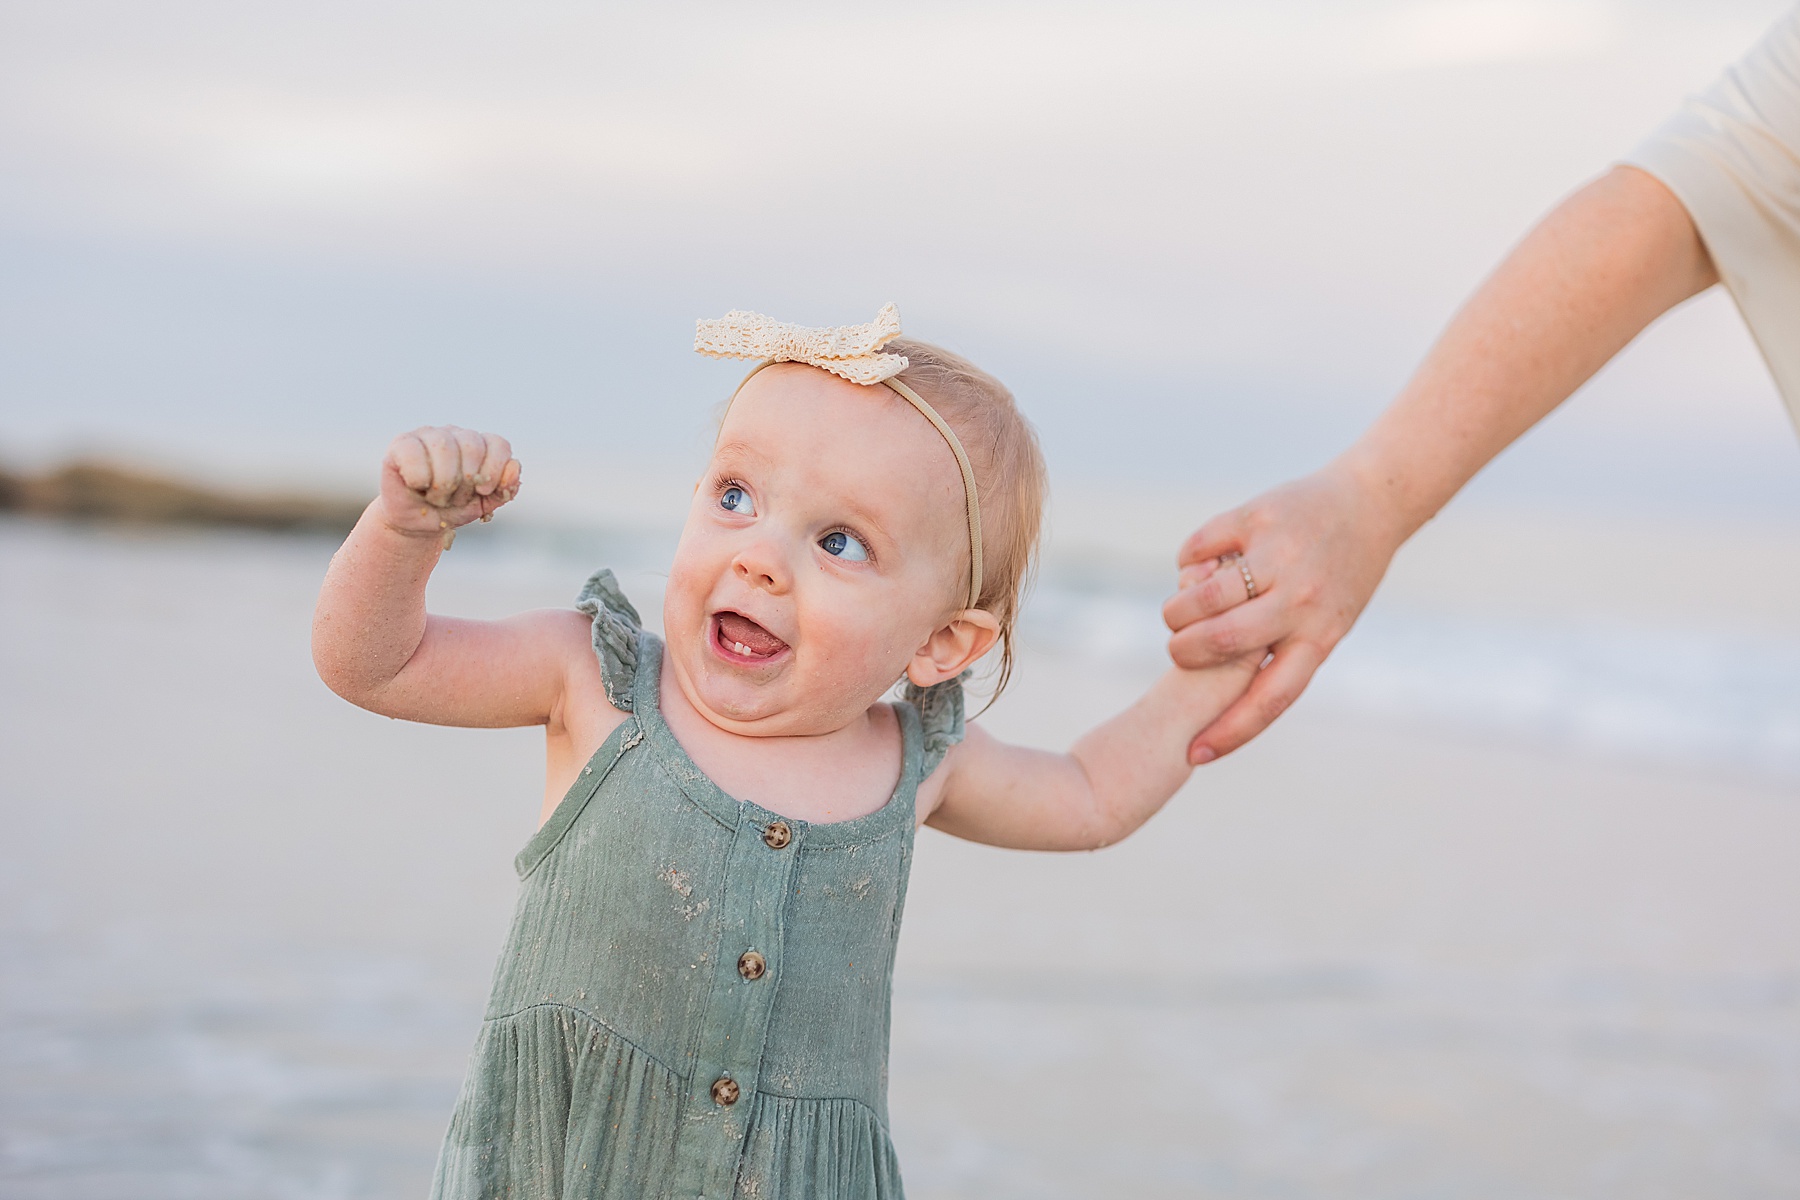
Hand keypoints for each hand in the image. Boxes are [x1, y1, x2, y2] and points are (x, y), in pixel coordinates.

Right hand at [378, 426, 520, 542]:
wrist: (417, 524)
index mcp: (480, 444)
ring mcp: (428, 435)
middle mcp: (455, 434)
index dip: (495, 472)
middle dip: (466, 483)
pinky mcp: (402, 443)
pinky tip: (416, 485)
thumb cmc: (452, 509)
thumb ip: (505, 489)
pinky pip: (414, 453)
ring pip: (444, 447)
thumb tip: (515, 466)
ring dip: (442, 484)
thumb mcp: (484, 504)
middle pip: (472, 446)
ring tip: (436, 496)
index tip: (482, 491)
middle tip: (454, 498)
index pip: (498, 445)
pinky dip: (419, 478)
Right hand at [1160, 460, 1406, 762]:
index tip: (1196, 755)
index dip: (1231, 732)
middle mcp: (1302, 598)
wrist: (1369, 503)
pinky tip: (1195, 567)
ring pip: (1203, 596)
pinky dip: (1187, 562)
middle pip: (1222, 641)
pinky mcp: (1257, 516)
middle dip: (1184, 651)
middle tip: (1177, 649)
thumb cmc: (1340, 578)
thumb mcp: (1326, 624)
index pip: (1272, 697)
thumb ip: (1281, 654)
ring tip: (1177, 612)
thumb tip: (1216, 696)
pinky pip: (1198, 548)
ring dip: (1177, 610)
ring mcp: (1280, 554)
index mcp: (1320, 635)